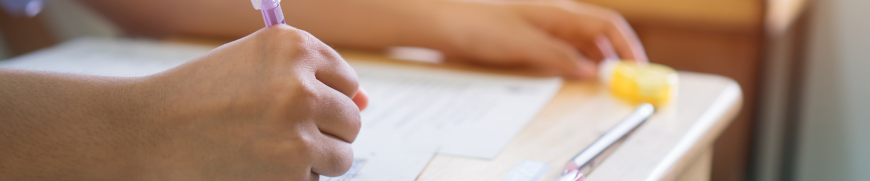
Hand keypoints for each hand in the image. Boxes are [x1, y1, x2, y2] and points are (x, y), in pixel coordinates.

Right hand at [139, 25, 365, 179]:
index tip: (288, 106)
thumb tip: (367, 101)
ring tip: (268, 151)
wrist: (150, 132)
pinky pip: (317, 180)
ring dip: (313, 159)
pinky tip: (258, 167)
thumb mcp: (257, 67)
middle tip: (276, 133)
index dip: (320, 100)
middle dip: (323, 132)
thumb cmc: (203, 96)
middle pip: (351, 119)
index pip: (347, 81)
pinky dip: (294, 180)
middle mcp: (302, 85)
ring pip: (342, 154)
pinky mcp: (293, 170)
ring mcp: (300, 130)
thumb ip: (314, 78)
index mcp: (295, 47)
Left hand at [411, 0, 646, 77]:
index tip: (638, 70)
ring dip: (593, 63)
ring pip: (579, 46)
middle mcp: (555, 19)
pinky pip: (559, 54)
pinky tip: (568, 80)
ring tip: (598, 85)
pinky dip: (571, 66)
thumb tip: (592, 72)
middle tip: (621, 84)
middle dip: (614, 57)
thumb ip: (559, 57)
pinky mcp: (527, 42)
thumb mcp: (524, 43)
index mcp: (560, 12)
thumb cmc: (480, 25)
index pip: (608, 24)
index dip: (628, 45)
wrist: (443, 23)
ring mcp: (541, 30)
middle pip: (597, 36)